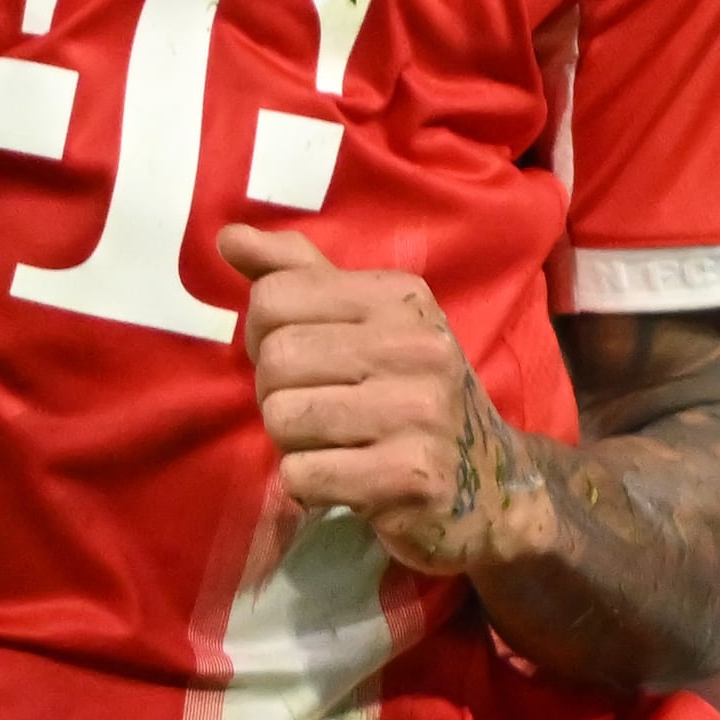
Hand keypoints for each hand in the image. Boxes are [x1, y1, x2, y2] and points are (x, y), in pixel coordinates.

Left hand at [217, 225, 537, 574]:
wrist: (491, 479)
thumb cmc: (408, 390)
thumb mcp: (365, 320)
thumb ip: (296, 275)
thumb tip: (227, 236)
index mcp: (402, 298)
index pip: (274, 297)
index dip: (263, 334)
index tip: (299, 359)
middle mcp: (418, 346)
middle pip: (275, 359)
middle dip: (277, 393)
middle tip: (317, 408)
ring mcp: (421, 413)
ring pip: (284, 418)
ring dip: (293, 441)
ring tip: (335, 442)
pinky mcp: (413, 477)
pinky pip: (303, 474)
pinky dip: (308, 483)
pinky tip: (346, 478)